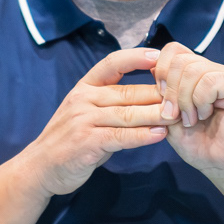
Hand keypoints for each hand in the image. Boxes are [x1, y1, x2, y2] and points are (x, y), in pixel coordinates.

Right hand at [17, 48, 170, 198]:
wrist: (40, 168)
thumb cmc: (70, 140)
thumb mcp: (86, 113)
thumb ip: (112, 104)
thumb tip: (152, 95)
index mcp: (84, 87)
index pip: (112, 63)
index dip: (136, 57)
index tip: (160, 56)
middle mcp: (83, 99)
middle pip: (128, 92)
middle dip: (158, 94)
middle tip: (184, 96)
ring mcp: (84, 120)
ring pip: (128, 114)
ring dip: (156, 115)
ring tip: (178, 116)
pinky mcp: (87, 142)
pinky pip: (121, 136)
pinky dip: (142, 136)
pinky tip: (159, 135)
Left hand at [153, 42, 223, 191]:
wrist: (221, 164)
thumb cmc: (197, 143)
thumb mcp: (169, 117)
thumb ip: (161, 94)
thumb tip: (153, 69)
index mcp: (194, 74)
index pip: (174, 50)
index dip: (162, 70)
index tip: (160, 96)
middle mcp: (211, 70)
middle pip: (181, 60)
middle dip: (171, 91)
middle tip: (175, 115)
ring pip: (193, 70)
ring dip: (185, 100)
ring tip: (191, 120)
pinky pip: (211, 81)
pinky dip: (201, 101)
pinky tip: (205, 115)